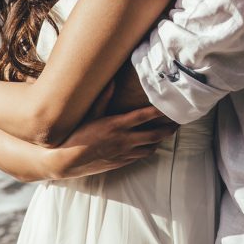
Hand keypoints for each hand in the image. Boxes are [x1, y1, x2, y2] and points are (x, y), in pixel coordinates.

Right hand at [48, 86, 178, 178]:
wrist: (66, 162)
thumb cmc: (76, 136)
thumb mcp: (89, 115)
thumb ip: (103, 98)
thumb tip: (112, 81)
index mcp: (116, 125)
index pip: (143, 116)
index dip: (159, 111)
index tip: (170, 106)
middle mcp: (123, 140)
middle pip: (154, 135)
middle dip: (168, 129)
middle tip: (177, 123)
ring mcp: (123, 153)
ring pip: (150, 148)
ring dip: (159, 140)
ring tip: (166, 133)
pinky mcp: (120, 163)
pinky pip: (140, 157)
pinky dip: (148, 150)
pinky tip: (149, 145)